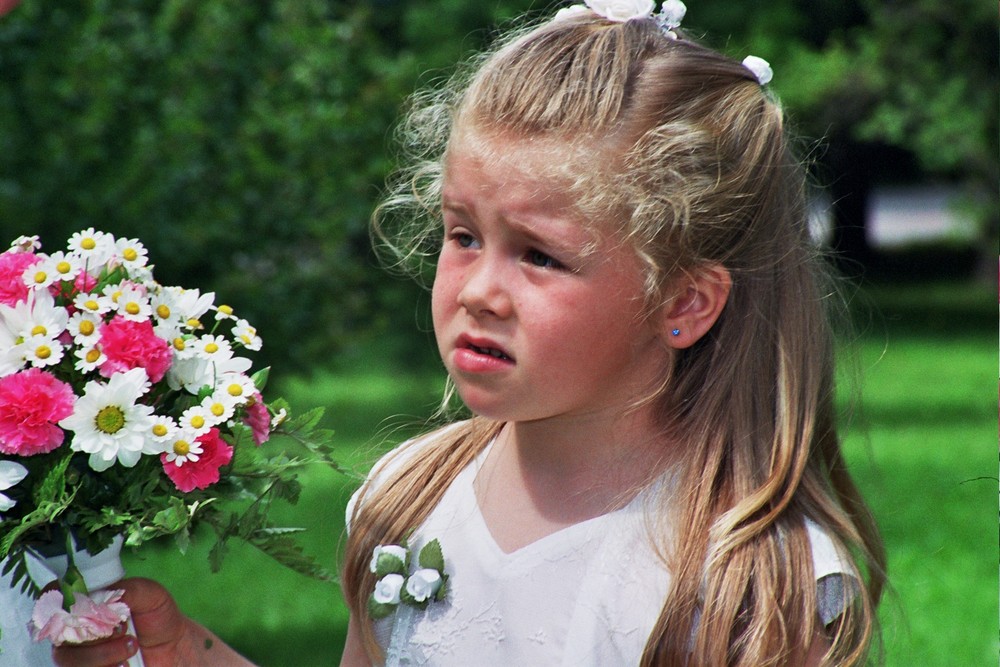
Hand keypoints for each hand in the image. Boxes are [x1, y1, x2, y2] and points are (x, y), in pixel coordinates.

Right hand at [52, 577, 254, 666]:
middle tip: (124, 629)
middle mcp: (75, 630)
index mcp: (85, 603)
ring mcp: (79, 656)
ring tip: (131, 647)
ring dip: (101, 655)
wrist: (176, 650)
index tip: (77, 606)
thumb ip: (130, 590)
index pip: (51, 598)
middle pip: (58, 634)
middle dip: (91, 634)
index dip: (55, 601)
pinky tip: (126, 665)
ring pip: (68, 660)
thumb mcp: (152, 595)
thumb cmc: (160, 618)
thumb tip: (103, 595)